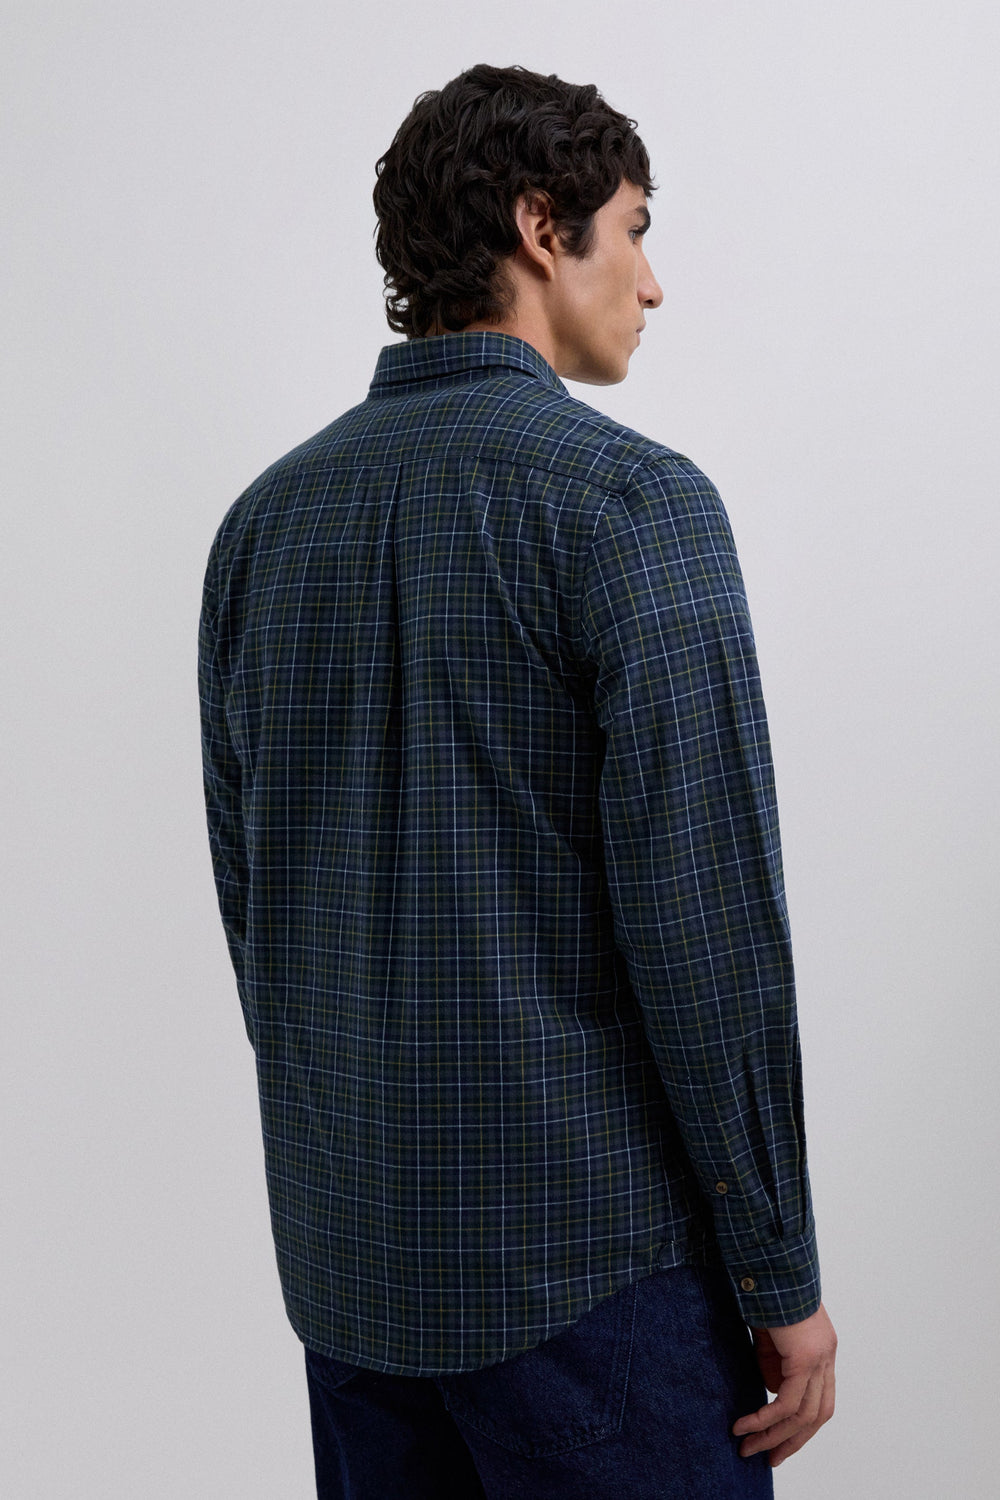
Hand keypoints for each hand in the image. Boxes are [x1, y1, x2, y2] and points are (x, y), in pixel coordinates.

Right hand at [732, 1301, 836, 1466]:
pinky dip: (765, 1417)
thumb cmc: (766, 1290)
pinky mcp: (805, 1357)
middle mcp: (827, 1357)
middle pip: (818, 1415)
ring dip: (773, 1436)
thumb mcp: (770, 1335)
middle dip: (792, 1442)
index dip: (802, 1426)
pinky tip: (746, 1425)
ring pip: (803, 1414)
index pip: (819, 1400)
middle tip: (768, 1458)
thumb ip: (774, 1362)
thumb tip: (772, 1390)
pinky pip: (786, 1401)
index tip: (779, 1442)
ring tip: (748, 1447)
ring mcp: (819, 1358)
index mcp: (822, 1351)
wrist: (769, 1263)